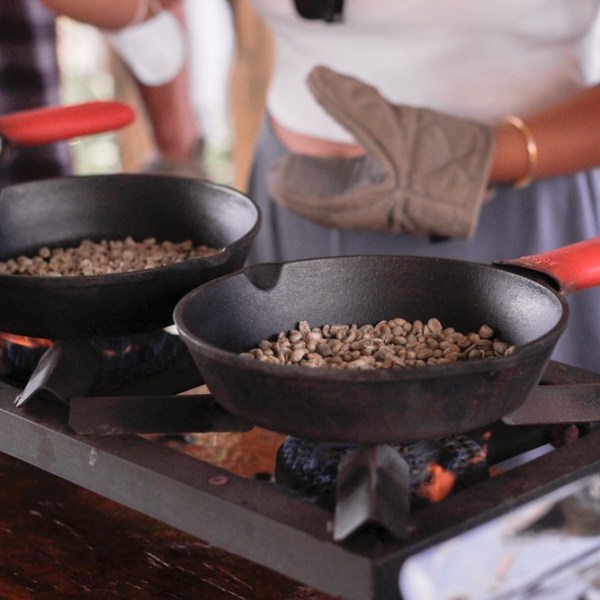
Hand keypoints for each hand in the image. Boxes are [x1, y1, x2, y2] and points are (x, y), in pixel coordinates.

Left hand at [267, 66, 495, 238]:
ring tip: (302, 171)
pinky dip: (345, 182)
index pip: (316, 206)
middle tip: (280, 177)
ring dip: (321, 187)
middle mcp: (373, 212)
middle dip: (301, 191)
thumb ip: (350, 101)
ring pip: (345, 200)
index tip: (274, 179)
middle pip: (326, 206)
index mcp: (365, 205)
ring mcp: (388, 207)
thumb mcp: (391, 123)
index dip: (292, 193)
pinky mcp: (403, 197)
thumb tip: (314, 77)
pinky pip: (364, 194)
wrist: (489, 168)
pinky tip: (340, 168)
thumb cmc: (442, 153)